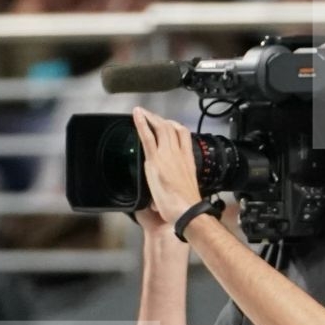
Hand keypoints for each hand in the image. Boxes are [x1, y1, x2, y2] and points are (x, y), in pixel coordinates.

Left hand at [132, 106, 203, 224]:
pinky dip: (141, 123)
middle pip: (172, 128)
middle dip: (161, 119)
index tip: (169, 123)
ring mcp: (167, 156)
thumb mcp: (182, 192)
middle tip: (151, 116)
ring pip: (160, 128)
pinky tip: (136, 114)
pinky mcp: (156, 160)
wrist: (187, 211)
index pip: (184, 135)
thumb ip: (172, 190)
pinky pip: (148, 136)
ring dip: (150, 117)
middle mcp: (179, 154)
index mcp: (188, 161)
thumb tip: (157, 202)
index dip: (176, 126)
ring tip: (142, 112)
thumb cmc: (186, 207)